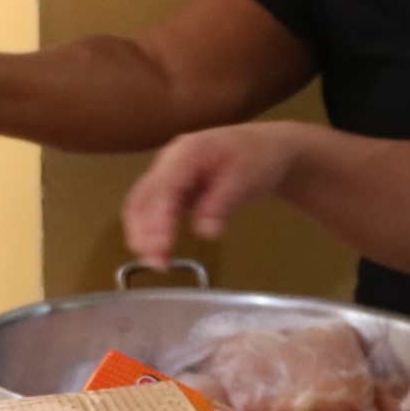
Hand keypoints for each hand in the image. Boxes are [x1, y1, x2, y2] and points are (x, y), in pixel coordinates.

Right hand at [121, 124, 310, 265]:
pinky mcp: (172, 188)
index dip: (158, 219)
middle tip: (157, 263)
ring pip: (142, 204)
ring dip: (142, 233)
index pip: (164, 187)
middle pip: (143, 196)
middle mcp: (170, 161)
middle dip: (144, 231)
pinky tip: (158, 250)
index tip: (162, 248)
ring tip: (156, 261)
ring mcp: (169, 174)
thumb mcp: (246, 180)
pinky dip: (150, 229)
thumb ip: (223, 205)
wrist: (267, 147)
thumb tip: (205, 233)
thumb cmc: (258, 159)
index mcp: (187, 152)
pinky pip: (152, 208)